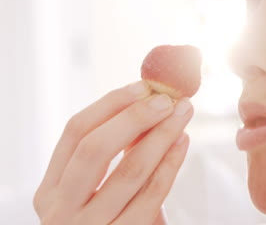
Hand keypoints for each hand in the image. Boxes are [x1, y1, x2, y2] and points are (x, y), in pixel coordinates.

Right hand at [34, 81, 192, 223]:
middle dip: (134, 117)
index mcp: (50, 190)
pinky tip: (182, 143)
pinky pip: (151, 196)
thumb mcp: (92, 191)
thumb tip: (145, 103)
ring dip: (161, 136)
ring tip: (183, 114)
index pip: (74, 133)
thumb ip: (111, 154)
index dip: (110, 105)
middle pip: (95, 149)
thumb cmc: (104, 219)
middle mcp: (60, 210)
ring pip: (128, 171)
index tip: (142, 87)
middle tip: (167, 99)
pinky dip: (170, 165)